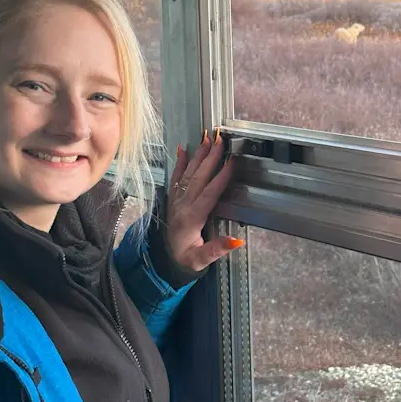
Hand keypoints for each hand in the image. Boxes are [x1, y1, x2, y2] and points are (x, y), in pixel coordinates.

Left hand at [165, 130, 242, 272]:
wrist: (164, 263)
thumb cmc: (186, 260)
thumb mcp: (201, 260)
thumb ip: (217, 250)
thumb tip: (236, 241)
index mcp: (191, 218)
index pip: (209, 194)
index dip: (221, 177)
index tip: (232, 161)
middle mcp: (182, 205)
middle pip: (198, 177)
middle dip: (210, 157)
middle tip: (220, 139)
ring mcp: (175, 201)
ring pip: (188, 174)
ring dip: (198, 155)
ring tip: (207, 138)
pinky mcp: (172, 200)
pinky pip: (175, 178)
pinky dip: (180, 163)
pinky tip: (183, 149)